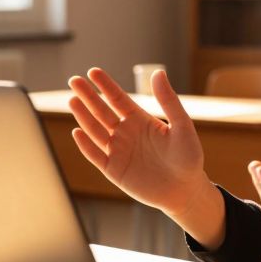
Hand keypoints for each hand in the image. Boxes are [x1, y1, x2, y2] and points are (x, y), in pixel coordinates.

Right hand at [68, 68, 222, 244]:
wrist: (185, 190)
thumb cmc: (188, 157)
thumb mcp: (182, 125)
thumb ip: (168, 100)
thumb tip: (158, 72)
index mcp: (140, 120)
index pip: (118, 98)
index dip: (105, 85)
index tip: (93, 71)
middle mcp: (126, 133)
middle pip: (102, 111)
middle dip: (88, 96)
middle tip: (74, 80)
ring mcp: (118, 151)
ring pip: (96, 131)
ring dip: (83, 116)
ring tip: (72, 100)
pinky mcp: (113, 170)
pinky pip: (96, 155)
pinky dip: (86, 145)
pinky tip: (77, 131)